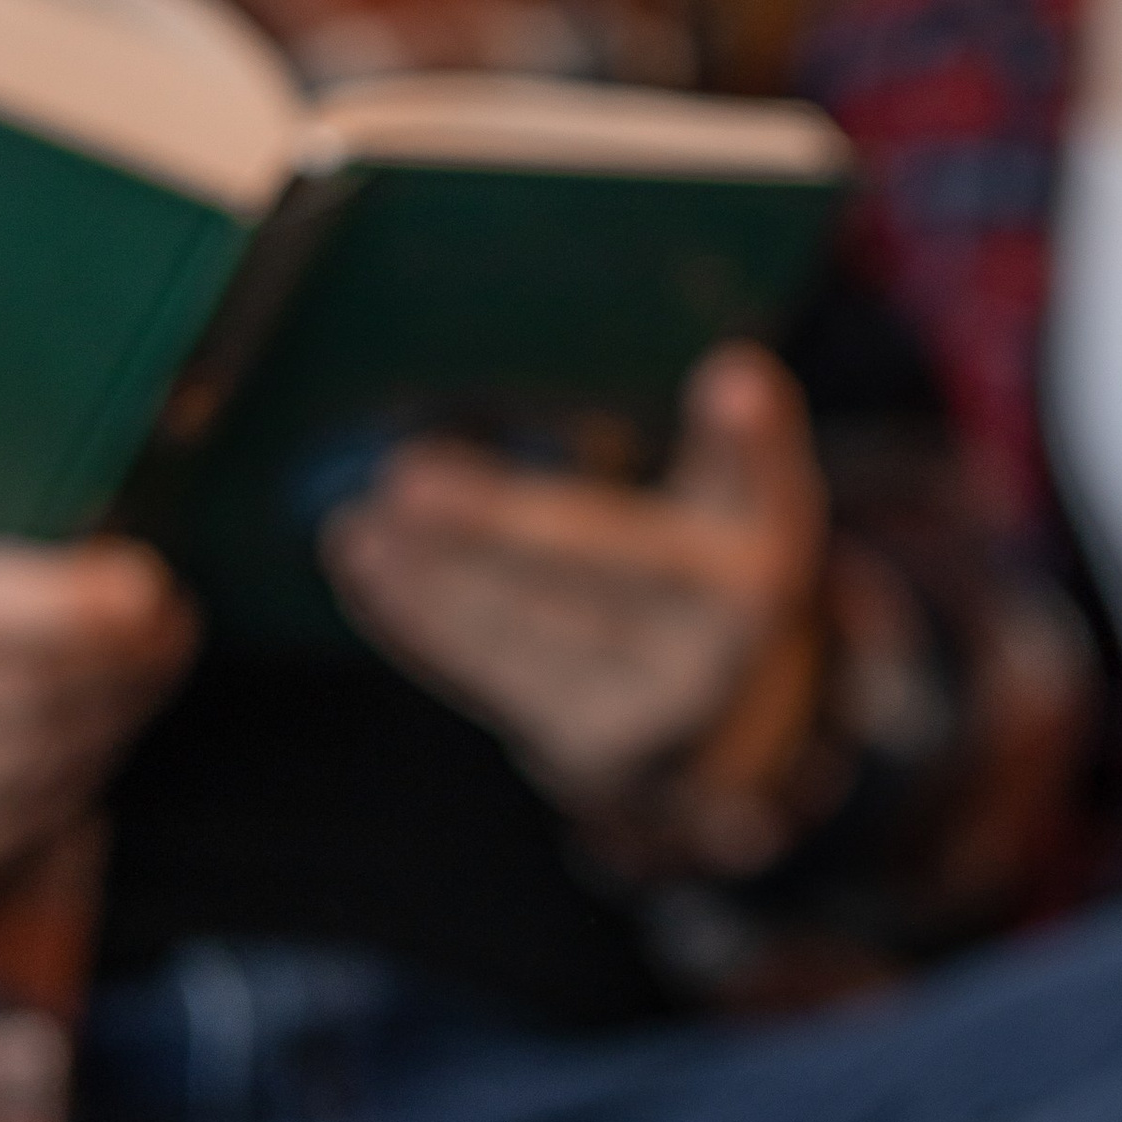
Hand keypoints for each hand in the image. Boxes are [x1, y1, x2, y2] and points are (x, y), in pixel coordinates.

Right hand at [0, 537, 194, 990]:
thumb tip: (61, 574)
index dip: (81, 601)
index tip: (149, 581)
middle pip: (29, 691)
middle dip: (125, 655)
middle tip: (173, 619)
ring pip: (39, 763)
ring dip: (118, 714)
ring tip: (155, 667)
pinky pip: (16, 829)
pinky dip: (76, 778)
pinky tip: (100, 739)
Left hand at [322, 345, 828, 848]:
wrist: (724, 733)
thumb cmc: (712, 579)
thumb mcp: (751, 510)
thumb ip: (740, 445)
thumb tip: (734, 372)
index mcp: (763, 558)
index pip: (756, 486)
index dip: (745, 441)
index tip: (728, 382)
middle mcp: (721, 641)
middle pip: (603, 570)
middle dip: (498, 527)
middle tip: (407, 482)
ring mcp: (653, 706)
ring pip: (529, 629)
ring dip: (432, 577)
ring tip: (358, 520)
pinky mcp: (589, 748)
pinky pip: (495, 675)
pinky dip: (423, 622)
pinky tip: (368, 568)